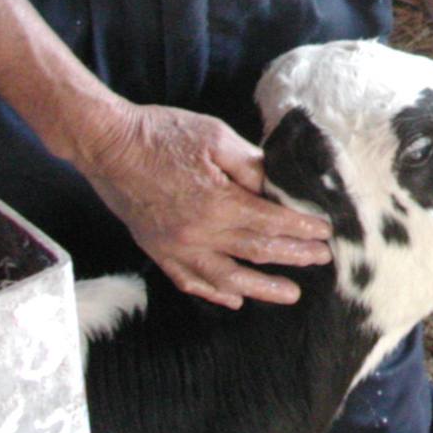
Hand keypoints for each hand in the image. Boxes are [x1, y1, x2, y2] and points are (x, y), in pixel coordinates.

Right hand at [76, 102, 332, 308]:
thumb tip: (279, 186)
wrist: (106, 144)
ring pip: (226, 278)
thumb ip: (250, 165)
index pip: (271, 223)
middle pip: (256, 252)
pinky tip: (234, 298)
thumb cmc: (162, 134)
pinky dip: (214, 292)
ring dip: (261, 288)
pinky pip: (190, 280)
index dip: (301, 229)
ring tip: (290, 294)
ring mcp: (175, 247)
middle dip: (293, 257)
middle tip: (322, 260)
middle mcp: (198, 233)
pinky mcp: (157, 250)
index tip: (325, 232)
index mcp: (217, 203)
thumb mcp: (215, 137)